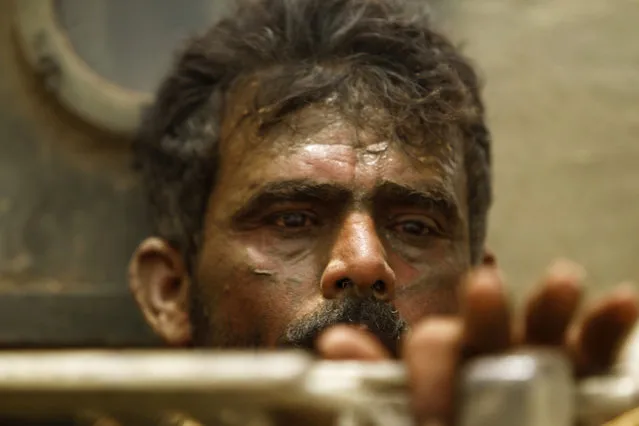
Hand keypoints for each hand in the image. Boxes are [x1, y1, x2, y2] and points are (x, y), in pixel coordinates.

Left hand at [316, 259, 638, 424]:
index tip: (435, 422)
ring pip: (541, 327)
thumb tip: (335, 342)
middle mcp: (487, 354)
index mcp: (443, 363)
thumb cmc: (432, 425)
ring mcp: (533, 363)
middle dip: (486, 311)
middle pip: (484, 326)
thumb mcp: (395, 412)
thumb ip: (373, 380)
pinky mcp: (579, 381)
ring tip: (564, 278)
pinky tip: (623, 301)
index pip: (433, 346)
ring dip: (551, 302)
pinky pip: (595, 353)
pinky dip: (607, 327)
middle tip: (485, 286)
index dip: (431, 376)